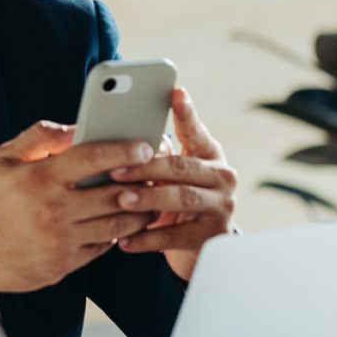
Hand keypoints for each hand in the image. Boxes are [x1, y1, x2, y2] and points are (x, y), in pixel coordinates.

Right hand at [0, 121, 158, 299]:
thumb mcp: (4, 159)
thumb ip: (39, 137)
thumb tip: (74, 128)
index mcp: (40, 179)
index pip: (92, 158)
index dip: (123, 149)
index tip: (143, 145)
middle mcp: (53, 211)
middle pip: (114, 194)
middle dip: (141, 181)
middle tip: (155, 172)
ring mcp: (61, 241)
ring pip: (116, 224)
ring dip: (138, 210)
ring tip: (148, 198)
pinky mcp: (65, 264)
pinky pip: (103, 246)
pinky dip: (117, 233)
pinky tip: (121, 221)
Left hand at [107, 87, 236, 278]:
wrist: (198, 245)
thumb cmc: (173, 198)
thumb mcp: (168, 175)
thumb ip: (153, 157)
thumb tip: (118, 143)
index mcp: (208, 153)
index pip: (195, 130)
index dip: (186, 112)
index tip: (175, 91)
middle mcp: (221, 176)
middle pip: (182, 167)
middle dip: (146, 168)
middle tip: (114, 170)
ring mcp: (222, 206)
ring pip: (182, 199)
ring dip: (148, 199)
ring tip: (120, 200)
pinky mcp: (213, 236)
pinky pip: (177, 236)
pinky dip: (148, 238)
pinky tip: (125, 241)